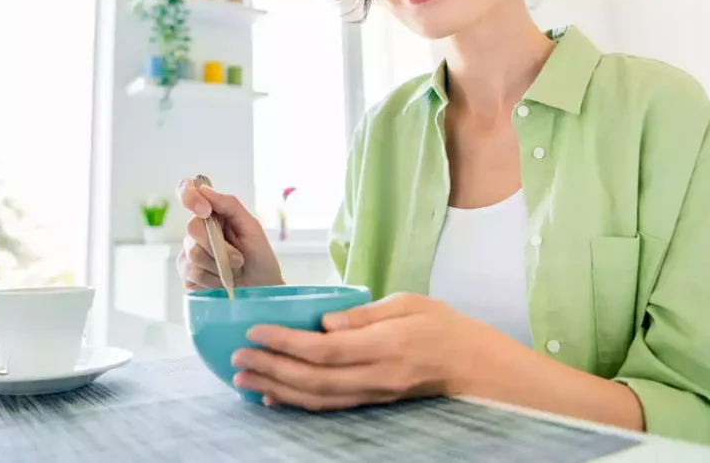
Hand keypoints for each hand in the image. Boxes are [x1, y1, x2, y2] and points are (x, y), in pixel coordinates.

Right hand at [176, 179, 283, 290]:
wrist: (261, 289)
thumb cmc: (259, 257)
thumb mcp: (252, 227)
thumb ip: (229, 205)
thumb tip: (204, 189)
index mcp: (212, 214)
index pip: (187, 192)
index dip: (190, 197)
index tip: (206, 211)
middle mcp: (197, 231)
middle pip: (192, 228)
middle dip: (219, 246)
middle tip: (238, 257)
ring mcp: (189, 253)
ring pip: (192, 254)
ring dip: (219, 265)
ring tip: (233, 270)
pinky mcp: (187, 275)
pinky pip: (191, 274)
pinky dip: (212, 280)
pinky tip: (221, 281)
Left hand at [230, 292, 504, 410]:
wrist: (473, 365)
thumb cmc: (443, 325)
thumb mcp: (410, 302)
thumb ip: (366, 313)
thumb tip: (324, 322)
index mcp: (387, 344)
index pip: (327, 348)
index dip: (287, 343)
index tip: (255, 332)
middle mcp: (378, 375)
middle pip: (314, 378)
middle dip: (271, 369)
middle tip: (237, 359)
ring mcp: (375, 394)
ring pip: (317, 398)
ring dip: (276, 390)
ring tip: (243, 380)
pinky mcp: (373, 402)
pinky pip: (329, 407)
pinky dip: (297, 404)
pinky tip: (273, 398)